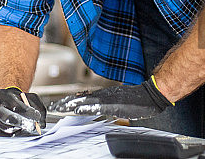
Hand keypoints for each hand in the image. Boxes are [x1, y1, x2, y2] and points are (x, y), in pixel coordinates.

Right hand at [0, 87, 46, 136]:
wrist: (3, 99)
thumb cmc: (17, 98)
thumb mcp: (29, 97)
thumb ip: (39, 108)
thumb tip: (42, 123)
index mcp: (4, 95)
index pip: (16, 105)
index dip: (28, 112)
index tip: (37, 117)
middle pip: (6, 117)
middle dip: (21, 123)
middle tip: (32, 126)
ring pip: (5, 128)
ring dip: (18, 129)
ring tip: (25, 126)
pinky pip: (1, 134)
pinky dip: (11, 133)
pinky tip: (16, 129)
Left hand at [48, 76, 172, 119]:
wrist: (150, 95)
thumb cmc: (136, 99)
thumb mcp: (117, 100)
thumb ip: (105, 103)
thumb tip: (95, 105)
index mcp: (104, 95)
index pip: (83, 97)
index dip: (70, 100)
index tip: (59, 104)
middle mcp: (103, 95)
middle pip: (81, 98)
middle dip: (66, 102)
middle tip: (54, 106)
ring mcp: (108, 99)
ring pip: (86, 101)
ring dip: (72, 104)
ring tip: (61, 107)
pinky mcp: (113, 104)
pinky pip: (97, 106)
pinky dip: (86, 107)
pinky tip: (78, 109)